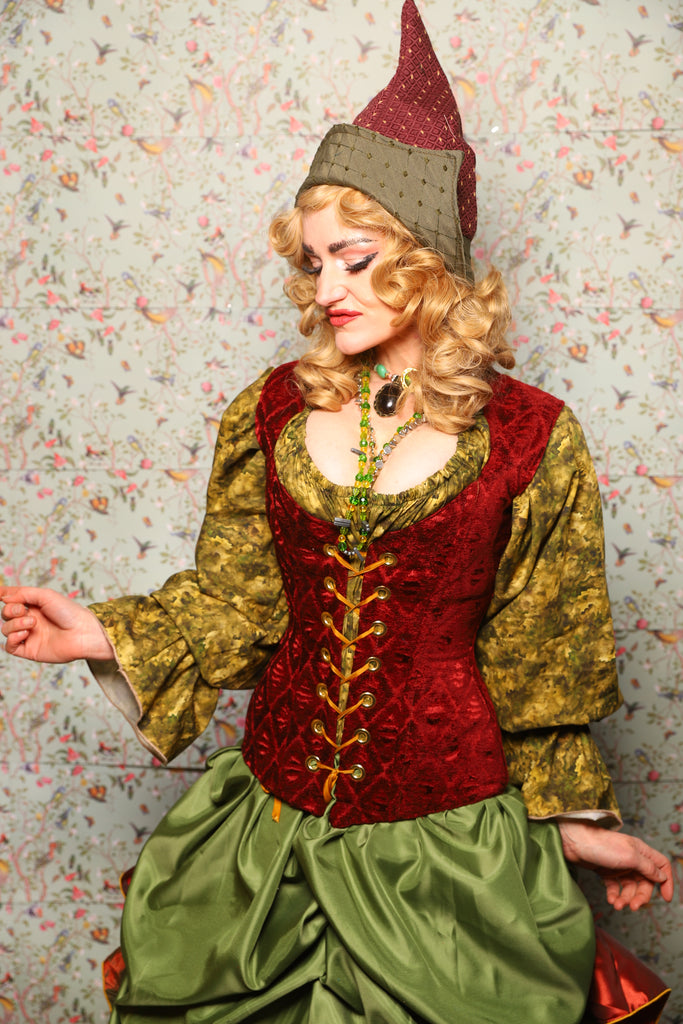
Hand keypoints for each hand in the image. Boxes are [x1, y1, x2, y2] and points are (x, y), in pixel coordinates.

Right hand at [0, 586, 113, 662]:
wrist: (82, 633)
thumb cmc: (68, 612)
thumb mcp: (45, 595)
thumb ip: (22, 593)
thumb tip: (3, 596)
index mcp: (34, 605)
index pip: (12, 599)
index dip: (4, 595)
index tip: (0, 593)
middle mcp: (30, 620)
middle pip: (6, 614)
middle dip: (10, 610)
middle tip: (22, 610)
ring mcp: (29, 636)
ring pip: (6, 629)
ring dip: (14, 624)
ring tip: (32, 623)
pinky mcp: (30, 650)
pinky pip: (10, 646)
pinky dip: (12, 638)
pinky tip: (25, 634)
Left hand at [558, 819, 673, 910]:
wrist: (573, 842)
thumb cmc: (602, 845)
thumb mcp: (630, 856)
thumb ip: (647, 868)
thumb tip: (662, 877)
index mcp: (641, 851)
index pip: (661, 866)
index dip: (667, 881)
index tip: (666, 898)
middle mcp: (632, 858)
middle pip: (646, 882)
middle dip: (641, 896)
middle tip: (633, 907)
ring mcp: (619, 865)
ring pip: (630, 887)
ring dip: (626, 898)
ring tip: (617, 905)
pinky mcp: (606, 871)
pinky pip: (616, 887)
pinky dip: (615, 895)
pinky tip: (611, 900)